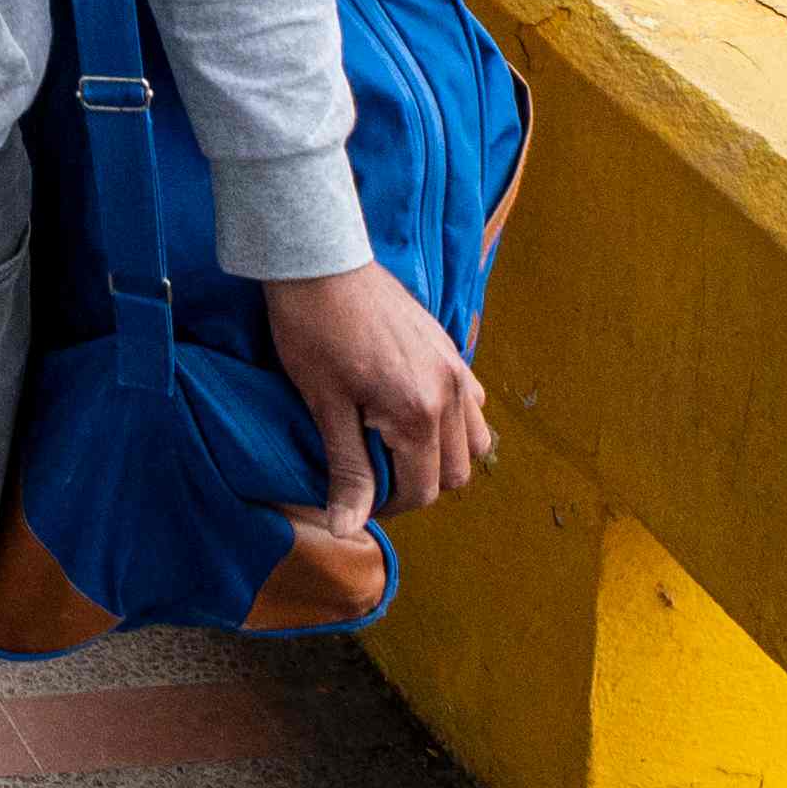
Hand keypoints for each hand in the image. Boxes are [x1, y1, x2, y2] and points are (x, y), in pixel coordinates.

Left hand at [258, 263, 487, 527]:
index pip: (423, 490)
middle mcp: (452, 393)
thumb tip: (345, 528)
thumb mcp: (324, 405)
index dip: (390, 506)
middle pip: (457, 472)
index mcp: (419, 413)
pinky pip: (472, 402)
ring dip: (444, 455)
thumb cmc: (311, 329)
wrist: (318, 259)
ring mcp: (456, 368)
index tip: (357, 498)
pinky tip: (414, 412)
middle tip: (375, 475)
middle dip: (419, 484)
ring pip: (474, 440)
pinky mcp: (450, 347)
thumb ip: (347, 469)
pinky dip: (454, 420)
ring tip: (397, 447)